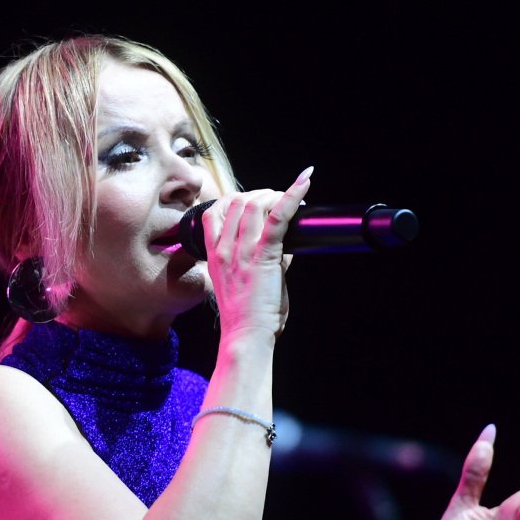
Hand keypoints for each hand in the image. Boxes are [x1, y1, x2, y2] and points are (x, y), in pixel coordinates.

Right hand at [203, 167, 311, 338]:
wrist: (246, 336)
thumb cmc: (247, 318)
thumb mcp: (243, 284)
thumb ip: (262, 261)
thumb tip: (287, 246)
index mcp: (215, 256)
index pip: (214, 212)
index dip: (235, 199)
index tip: (254, 201)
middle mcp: (224, 250)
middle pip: (237, 202)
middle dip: (261, 194)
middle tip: (280, 201)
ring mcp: (241, 252)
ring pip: (255, 204)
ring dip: (276, 195)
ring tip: (293, 198)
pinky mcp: (262, 257)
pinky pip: (277, 217)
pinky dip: (292, 196)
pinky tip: (305, 183)